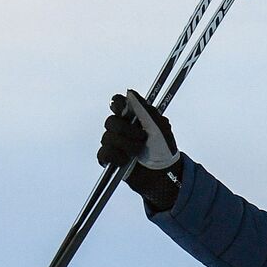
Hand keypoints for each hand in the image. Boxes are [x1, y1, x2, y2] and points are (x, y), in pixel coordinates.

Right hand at [97, 89, 183, 210]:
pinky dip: (115, 157)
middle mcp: (122, 128)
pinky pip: (103, 153)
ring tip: (138, 152)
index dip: (117, 103)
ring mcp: (115, 144)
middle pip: (110, 121)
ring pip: (107, 138)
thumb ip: (144, 109)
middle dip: (126, 130)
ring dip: (125, 145)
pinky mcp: (110, 159)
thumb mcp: (159, 126)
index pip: (117, 103)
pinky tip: (126, 160)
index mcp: (133, 117)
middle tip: (142, 137)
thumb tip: (130, 92)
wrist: (163, 173)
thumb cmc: (164, 148)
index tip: (122, 109)